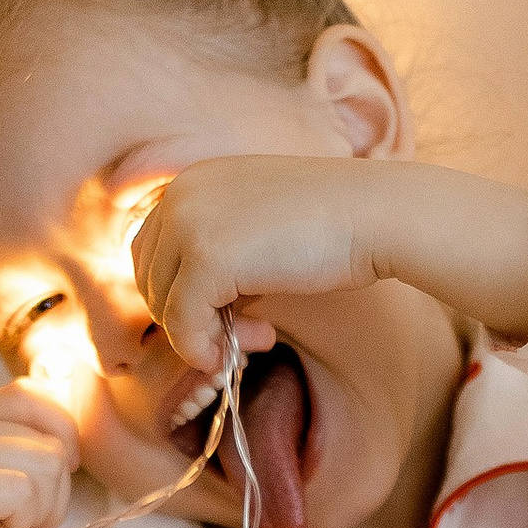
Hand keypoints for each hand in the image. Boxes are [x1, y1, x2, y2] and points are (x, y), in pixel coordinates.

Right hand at [0, 384, 80, 527]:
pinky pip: (24, 490)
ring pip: (47, 462)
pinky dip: (21, 524)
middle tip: (15, 519)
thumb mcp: (11, 494)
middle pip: (51, 431)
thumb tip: (76, 421)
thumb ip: (33, 452)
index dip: (59, 440)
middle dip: (55, 487)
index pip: (33, 393)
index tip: (36, 490)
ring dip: (38, 511)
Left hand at [129, 159, 527, 376]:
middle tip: (251, 331)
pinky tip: (264, 340)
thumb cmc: (331, 223)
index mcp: (191, 180)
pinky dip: (208, 347)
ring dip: (205, 334)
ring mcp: (190, 224)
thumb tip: (183, 317)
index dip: (183, 292)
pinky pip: (184, 325)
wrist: (378, 213)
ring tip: (260, 336)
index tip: (232, 311)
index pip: (152, 251)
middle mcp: (180, 194)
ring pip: (163, 305)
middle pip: (149, 279)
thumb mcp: (258, 227)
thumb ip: (217, 255)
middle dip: (192, 315)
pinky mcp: (208, 258)